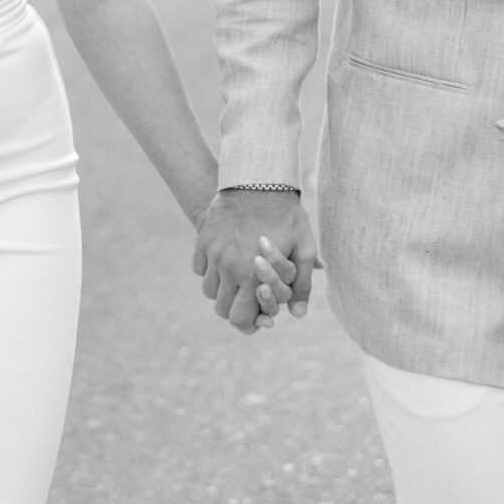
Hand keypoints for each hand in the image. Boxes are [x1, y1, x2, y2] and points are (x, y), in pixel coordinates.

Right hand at [192, 190, 320, 334]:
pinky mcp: (203, 239)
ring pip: (209, 290)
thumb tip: (297, 315)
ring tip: (237, 279)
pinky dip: (209, 271)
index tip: (255, 317)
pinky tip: (225, 261)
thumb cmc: (286, 214)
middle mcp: (228, 268)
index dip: (248, 324)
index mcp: (252, 275)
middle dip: (234, 308)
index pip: (239, 318)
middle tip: (247, 298)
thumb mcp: (304, 248)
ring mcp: (213, 253)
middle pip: (221, 308)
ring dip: (222, 290)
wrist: (258, 180)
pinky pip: (199, 268)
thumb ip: (302, 284)